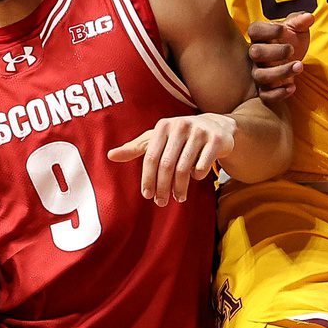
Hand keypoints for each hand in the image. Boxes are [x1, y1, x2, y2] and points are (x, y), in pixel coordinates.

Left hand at [108, 113, 235, 204]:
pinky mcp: (216, 140)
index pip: (151, 157)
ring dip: (180, 187)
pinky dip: (198, 175)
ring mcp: (199, 132)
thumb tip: (110, 155)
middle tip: (161, 202)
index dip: (148, 179)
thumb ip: (136, 147)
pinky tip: (196, 178)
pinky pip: (203, 165)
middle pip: (167, 165)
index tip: (147, 195)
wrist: (217, 126)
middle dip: (163, 187)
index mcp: (163, 126)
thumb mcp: (159, 139)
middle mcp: (180, 125)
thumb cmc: (181, 136)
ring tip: (178, 197)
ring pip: (185, 168)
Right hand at [247, 11, 316, 102]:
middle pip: (254, 53)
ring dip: (280, 72)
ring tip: (299, 66)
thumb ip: (300, 21)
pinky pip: (264, 95)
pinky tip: (292, 87)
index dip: (267, 30)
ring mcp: (259, 72)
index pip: (254, 30)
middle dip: (274, 52)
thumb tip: (309, 17)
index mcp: (260, 36)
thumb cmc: (291, 40)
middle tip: (292, 50)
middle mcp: (256, 54)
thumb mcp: (297, 28)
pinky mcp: (265, 88)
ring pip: (260, 75)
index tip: (283, 29)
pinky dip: (278, 94)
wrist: (293, 58)